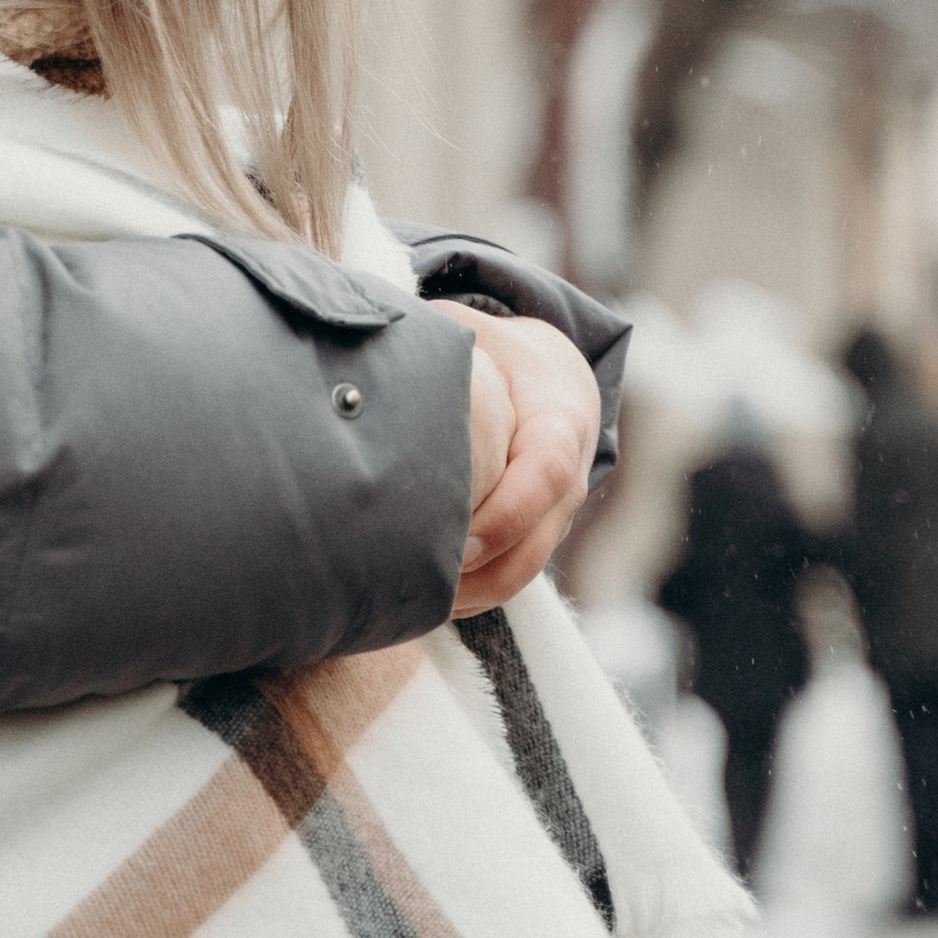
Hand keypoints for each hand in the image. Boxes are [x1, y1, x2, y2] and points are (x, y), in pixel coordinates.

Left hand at [429, 304, 602, 616]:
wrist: (550, 375)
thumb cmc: (498, 353)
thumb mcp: (476, 334)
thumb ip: (437, 339)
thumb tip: (368, 348)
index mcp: (559, 420)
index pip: (549, 472)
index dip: (510, 513)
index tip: (463, 541)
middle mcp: (569, 476)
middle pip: (538, 540)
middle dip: (485, 572)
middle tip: (426, 586)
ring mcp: (557, 513)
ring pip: (526, 568)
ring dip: (476, 593)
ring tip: (420, 603)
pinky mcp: (536, 534)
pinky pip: (512, 573)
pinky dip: (475, 593)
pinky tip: (429, 601)